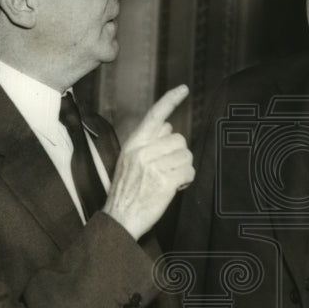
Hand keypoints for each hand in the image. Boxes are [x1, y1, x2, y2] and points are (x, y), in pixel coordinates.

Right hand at [103, 84, 194, 239]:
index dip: (170, 100)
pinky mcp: (164, 182)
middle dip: (179, 155)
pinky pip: (189, 172)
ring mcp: (153, 166)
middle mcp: (143, 151)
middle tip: (167, 171)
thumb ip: (148, 142)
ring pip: (186, 156)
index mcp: (134, 144)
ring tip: (168, 181)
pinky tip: (174, 188)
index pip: (155, 116)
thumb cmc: (128, 191)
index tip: (184, 89)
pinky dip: (186, 181)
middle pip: (179, 139)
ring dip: (183, 169)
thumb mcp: (129, 161)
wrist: (119, 218)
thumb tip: (169, 126)